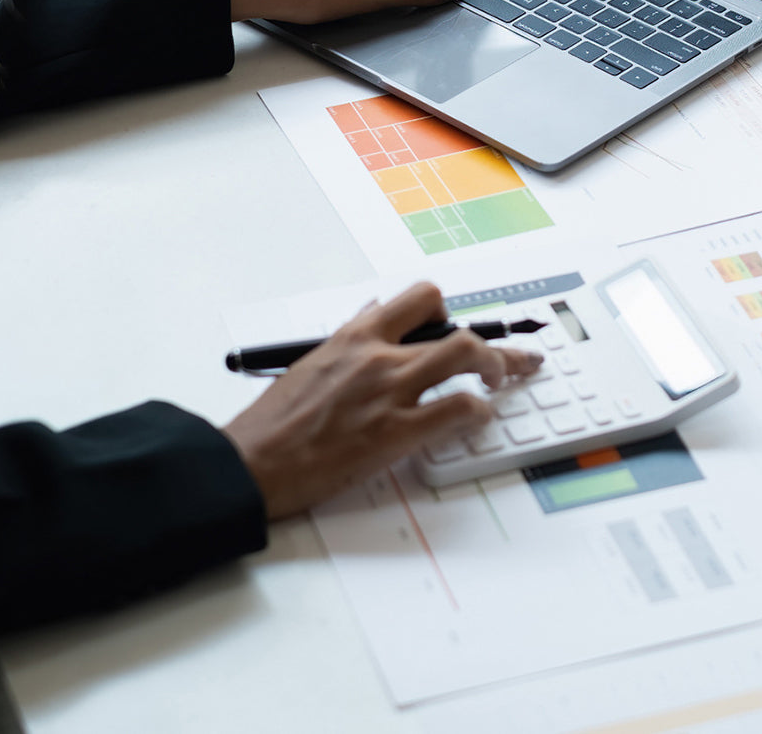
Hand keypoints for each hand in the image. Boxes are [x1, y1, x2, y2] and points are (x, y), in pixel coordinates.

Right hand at [222, 282, 541, 519]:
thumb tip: (373, 312)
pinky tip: (479, 418)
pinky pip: (457, 410)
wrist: (253, 461)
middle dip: (490, 340)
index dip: (446, 311)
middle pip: (451, 325)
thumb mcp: (310, 363)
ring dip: (497, 365)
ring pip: (465, 356)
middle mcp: (377, 355)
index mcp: (353, 337)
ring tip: (504, 380)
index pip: (414, 300)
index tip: (458, 325)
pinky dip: (478, 412)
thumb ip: (349, 340)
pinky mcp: (395, 432)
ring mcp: (390, 391)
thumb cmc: (275, 421)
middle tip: (508, 357)